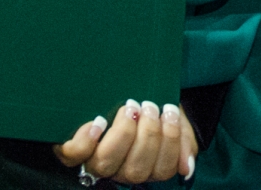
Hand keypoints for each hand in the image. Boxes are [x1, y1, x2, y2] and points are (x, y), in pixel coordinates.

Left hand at [54, 99, 196, 184]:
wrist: (127, 91)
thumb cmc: (150, 108)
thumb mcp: (172, 121)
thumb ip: (183, 142)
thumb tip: (186, 168)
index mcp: (147, 166)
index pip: (162, 170)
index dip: (169, 143)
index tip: (169, 111)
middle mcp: (121, 169)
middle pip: (135, 170)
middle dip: (147, 136)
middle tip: (150, 106)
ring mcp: (96, 162)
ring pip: (106, 163)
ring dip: (122, 134)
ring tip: (131, 107)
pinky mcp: (73, 150)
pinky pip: (75, 155)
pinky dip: (86, 140)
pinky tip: (99, 122)